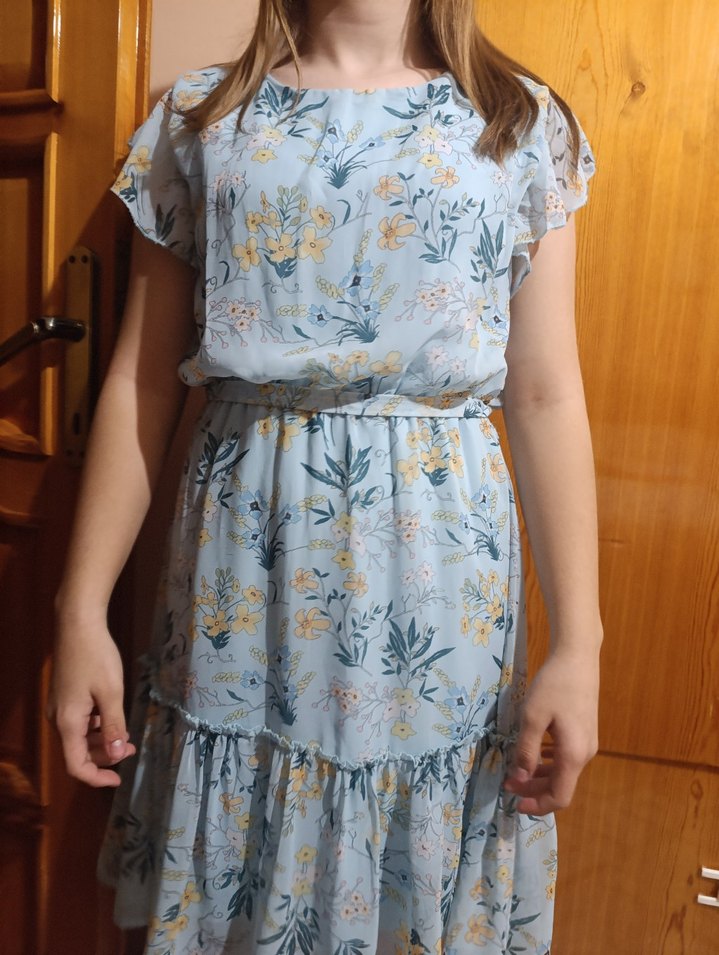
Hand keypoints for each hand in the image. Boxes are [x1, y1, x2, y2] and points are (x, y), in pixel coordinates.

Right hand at [45, 612, 136, 787]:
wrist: (78, 624)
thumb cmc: (96, 657)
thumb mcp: (111, 692)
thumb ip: (114, 725)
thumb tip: (118, 754)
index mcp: (67, 723)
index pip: (76, 765)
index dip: (96, 777)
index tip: (119, 780)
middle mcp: (58, 719)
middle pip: (78, 752)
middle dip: (105, 756)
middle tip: (133, 749)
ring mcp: (59, 706)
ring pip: (79, 736)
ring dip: (102, 740)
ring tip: (127, 734)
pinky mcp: (65, 695)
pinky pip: (79, 721)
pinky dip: (96, 725)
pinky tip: (112, 716)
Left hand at [503, 646, 598, 814]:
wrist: (577, 656)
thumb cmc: (554, 685)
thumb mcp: (533, 717)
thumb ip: (526, 751)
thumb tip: (519, 780)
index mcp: (574, 755)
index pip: (559, 797)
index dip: (537, 805)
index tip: (514, 802)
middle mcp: (585, 754)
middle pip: (560, 786)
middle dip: (533, 790)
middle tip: (507, 782)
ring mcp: (587, 743)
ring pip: (563, 771)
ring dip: (540, 776)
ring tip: (515, 769)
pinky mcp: (585, 731)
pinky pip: (566, 757)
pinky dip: (548, 762)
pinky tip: (534, 752)